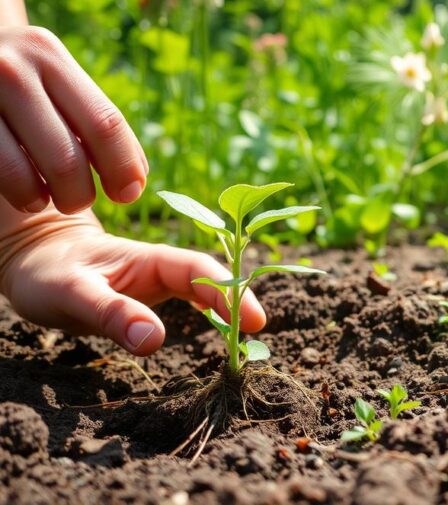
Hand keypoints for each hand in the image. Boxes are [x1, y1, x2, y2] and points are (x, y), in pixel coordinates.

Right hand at [0, 26, 147, 213]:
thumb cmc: (16, 77)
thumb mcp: (51, 77)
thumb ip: (90, 117)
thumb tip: (136, 176)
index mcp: (49, 56)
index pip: (104, 123)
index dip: (124, 166)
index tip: (130, 194)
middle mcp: (11, 70)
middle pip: (68, 157)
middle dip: (80, 194)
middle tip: (79, 202)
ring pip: (26, 174)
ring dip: (44, 200)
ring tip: (46, 201)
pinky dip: (18, 193)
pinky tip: (24, 194)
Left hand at [0, 210, 265, 355]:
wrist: (34, 260)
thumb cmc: (48, 273)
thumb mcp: (72, 294)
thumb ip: (113, 314)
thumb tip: (155, 341)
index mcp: (152, 259)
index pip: (203, 272)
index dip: (232, 294)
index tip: (254, 321)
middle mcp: (163, 267)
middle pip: (215, 280)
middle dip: (241, 302)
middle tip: (260, 335)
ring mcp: (161, 281)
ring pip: (209, 291)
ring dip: (232, 310)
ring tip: (249, 337)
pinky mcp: (155, 296)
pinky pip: (195, 301)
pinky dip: (214, 314)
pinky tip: (226, 330)